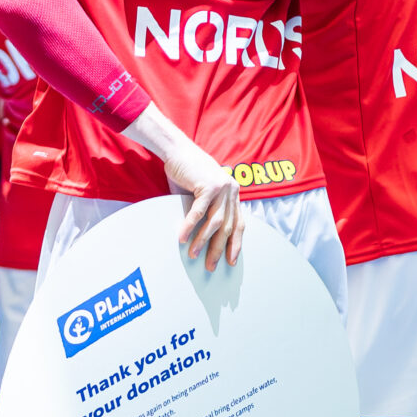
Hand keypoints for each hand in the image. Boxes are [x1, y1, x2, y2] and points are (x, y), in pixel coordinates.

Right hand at [160, 140, 244, 266]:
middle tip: (210, 266)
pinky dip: (190, 227)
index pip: (239, 223)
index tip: (231, 261)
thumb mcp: (202, 192)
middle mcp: (232, 190)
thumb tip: (203, 235)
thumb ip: (208, 209)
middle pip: (228, 227)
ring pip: (215, 222)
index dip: (236, 244)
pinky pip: (199, 212)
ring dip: (204, 241)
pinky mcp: (208, 185)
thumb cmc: (187, 172)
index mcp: (233, 193)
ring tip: (193, 255)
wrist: (177, 149)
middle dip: (219, 249)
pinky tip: (182, 238)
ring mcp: (222, 187)